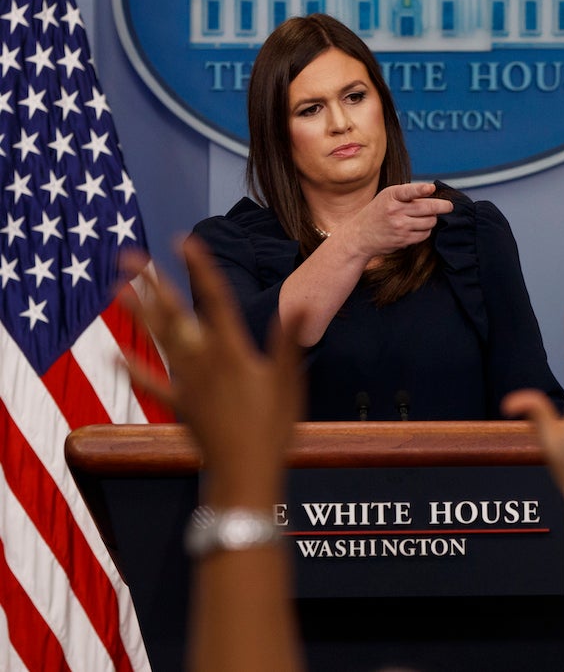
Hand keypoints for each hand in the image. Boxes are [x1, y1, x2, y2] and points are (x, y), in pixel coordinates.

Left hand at [119, 237, 304, 507]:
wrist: (244, 472)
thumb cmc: (273, 428)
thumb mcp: (289, 381)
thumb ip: (289, 339)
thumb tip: (300, 302)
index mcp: (232, 350)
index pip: (213, 299)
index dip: (199, 268)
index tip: (185, 241)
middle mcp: (203, 361)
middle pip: (174, 315)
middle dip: (152, 283)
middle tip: (129, 256)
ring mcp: (188, 383)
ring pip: (158, 340)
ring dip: (137, 314)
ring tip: (117, 289)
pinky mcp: (181, 404)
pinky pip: (152, 384)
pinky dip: (134, 370)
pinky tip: (115, 355)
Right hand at [344, 182, 452, 256]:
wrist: (360, 236)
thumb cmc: (378, 212)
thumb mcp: (387, 197)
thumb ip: (406, 194)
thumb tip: (432, 192)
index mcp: (391, 196)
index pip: (408, 191)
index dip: (421, 189)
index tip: (431, 188)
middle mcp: (395, 211)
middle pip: (427, 208)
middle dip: (443, 207)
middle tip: (449, 206)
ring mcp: (400, 226)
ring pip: (430, 222)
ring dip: (432, 219)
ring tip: (427, 217)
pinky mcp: (403, 240)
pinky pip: (425, 234)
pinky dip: (426, 230)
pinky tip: (419, 227)